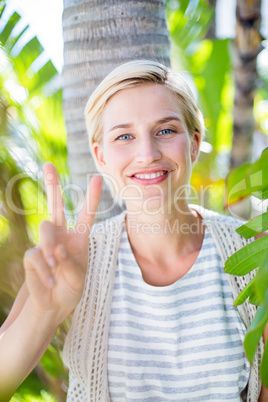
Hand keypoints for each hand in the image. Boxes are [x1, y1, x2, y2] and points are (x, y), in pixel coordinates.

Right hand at [23, 163, 101, 319]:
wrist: (53, 305)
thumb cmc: (70, 289)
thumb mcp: (79, 277)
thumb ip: (70, 261)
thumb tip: (54, 247)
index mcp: (78, 238)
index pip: (85, 214)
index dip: (91, 197)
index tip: (97, 178)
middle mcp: (61, 235)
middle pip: (56, 204)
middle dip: (52, 184)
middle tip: (48, 164)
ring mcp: (45, 243)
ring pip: (45, 227)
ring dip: (51, 246)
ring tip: (55, 264)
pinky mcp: (32, 254)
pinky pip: (36, 255)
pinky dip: (44, 270)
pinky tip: (49, 279)